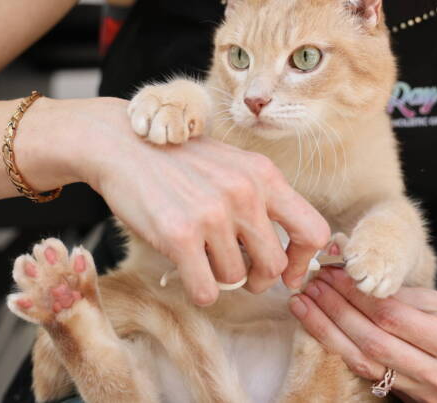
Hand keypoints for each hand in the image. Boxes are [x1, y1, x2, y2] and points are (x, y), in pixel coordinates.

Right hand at [65, 97, 331, 305]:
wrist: (123, 145)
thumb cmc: (179, 162)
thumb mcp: (232, 166)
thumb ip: (261, 200)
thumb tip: (286, 256)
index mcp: (264, 175)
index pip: (313, 231)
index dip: (303, 261)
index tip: (288, 273)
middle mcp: (244, 193)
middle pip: (275, 265)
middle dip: (259, 279)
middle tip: (239, 274)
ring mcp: (213, 214)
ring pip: (236, 279)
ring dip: (219, 277)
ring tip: (201, 255)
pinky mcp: (180, 235)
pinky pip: (206, 291)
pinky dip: (198, 289)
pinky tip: (186, 270)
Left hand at [288, 267, 436, 401]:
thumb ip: (397, 295)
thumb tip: (349, 276)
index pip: (393, 316)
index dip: (357, 294)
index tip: (332, 272)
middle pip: (374, 341)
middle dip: (336, 310)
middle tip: (311, 284)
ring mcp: (426, 394)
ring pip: (364, 362)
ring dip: (328, 330)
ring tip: (304, 303)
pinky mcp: (411, 401)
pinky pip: (368, 374)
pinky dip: (341, 348)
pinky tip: (321, 327)